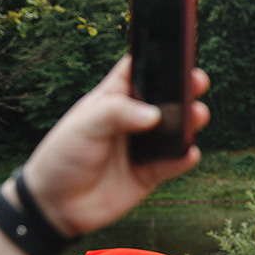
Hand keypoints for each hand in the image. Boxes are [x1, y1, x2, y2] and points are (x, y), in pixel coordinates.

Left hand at [21, 56, 210, 236]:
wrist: (56, 205)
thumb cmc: (62, 156)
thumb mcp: (84, 126)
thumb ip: (118, 114)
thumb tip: (155, 116)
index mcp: (113, 100)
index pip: (138, 71)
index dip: (156, 60)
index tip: (176, 49)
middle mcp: (132, 120)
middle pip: (165, 99)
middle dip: (184, 88)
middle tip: (197, 81)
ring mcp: (143, 147)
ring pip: (176, 130)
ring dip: (191, 122)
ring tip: (197, 115)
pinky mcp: (150, 174)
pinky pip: (174, 163)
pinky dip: (184, 158)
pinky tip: (189, 152)